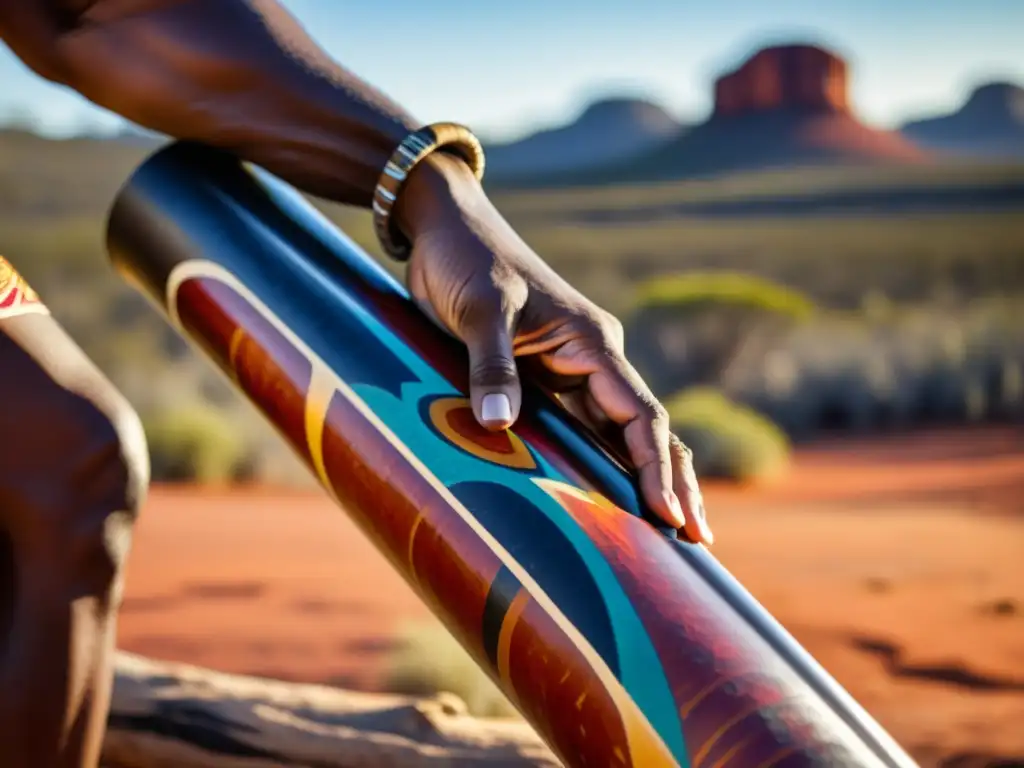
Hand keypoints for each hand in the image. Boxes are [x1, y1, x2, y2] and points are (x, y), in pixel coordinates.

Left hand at [394, 154, 712, 544]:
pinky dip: (603, 464)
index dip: (657, 466)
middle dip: (672, 482)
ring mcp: (571, 371)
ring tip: (672, 531)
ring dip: (645, 479)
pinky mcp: (544, 379)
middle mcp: (593, 360)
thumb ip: (490, 363)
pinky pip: (583, 429)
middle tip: (699, 539)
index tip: (671, 514)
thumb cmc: (467, 261)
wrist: (448, 230)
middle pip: (645, 430)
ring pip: (620, 434)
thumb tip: (501, 422)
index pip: (640, 413)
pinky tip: (611, 497)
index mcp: (592, 343)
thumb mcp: (479, 309)